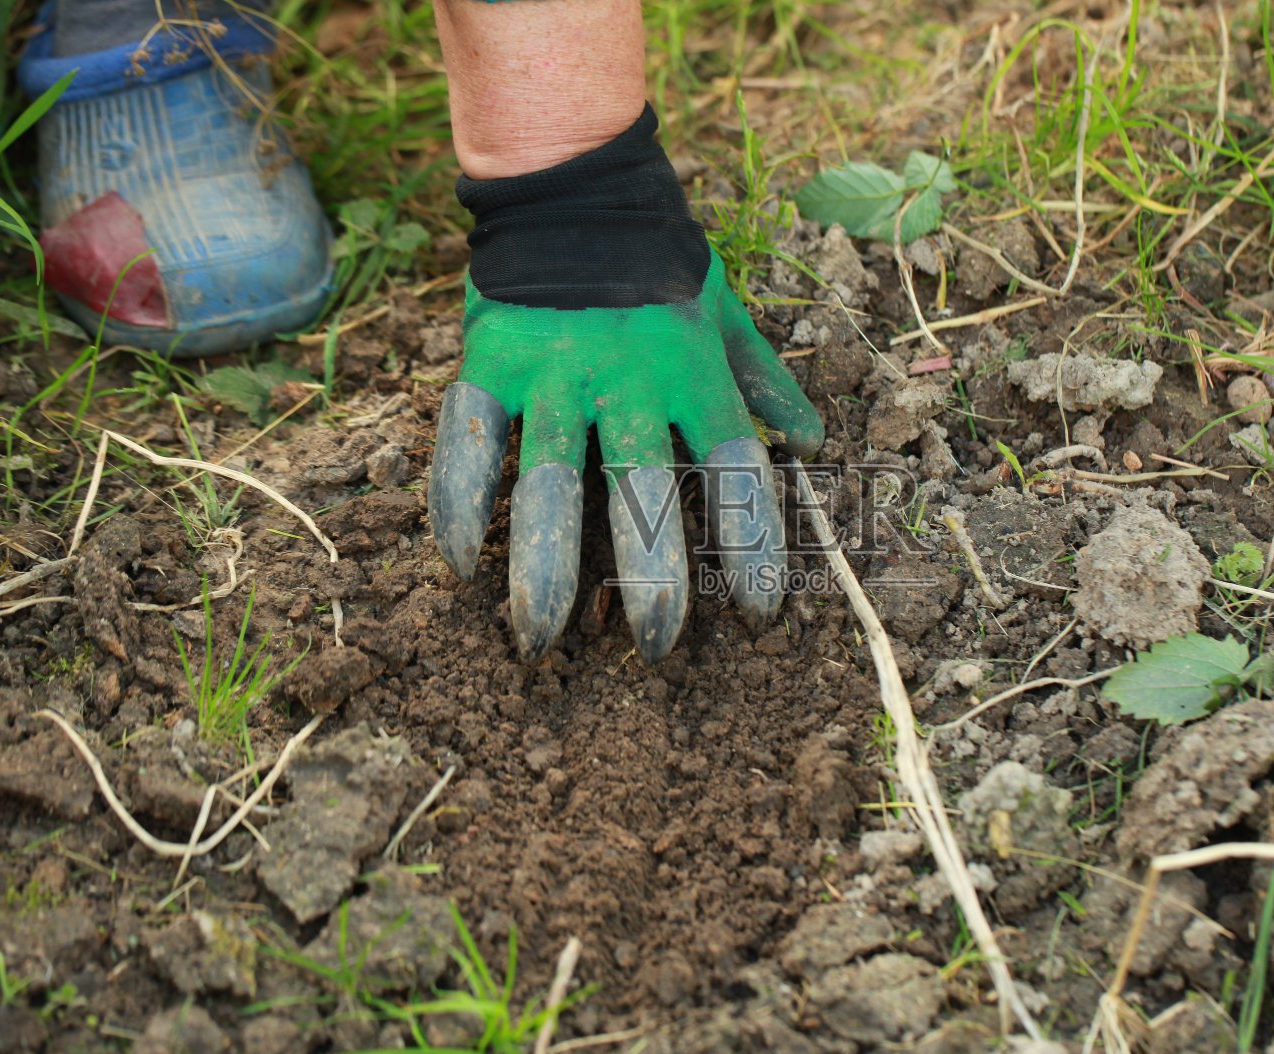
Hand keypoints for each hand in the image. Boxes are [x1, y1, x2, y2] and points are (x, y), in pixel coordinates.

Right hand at [427, 108, 821, 662]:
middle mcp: (627, 380)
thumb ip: (764, 381)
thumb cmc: (662, 259)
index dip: (750, 542)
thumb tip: (812, 442)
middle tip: (655, 649)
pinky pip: (469, 443)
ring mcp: (553, 373)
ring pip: (547, 484)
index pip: (735, 469)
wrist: (576, 184)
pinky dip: (461, 504)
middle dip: (651, 580)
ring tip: (543, 640)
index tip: (759, 610)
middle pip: (641, 494)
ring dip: (544, 568)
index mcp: (693, 371)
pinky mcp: (490, 363)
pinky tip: (462, 565)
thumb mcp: (727, 314)